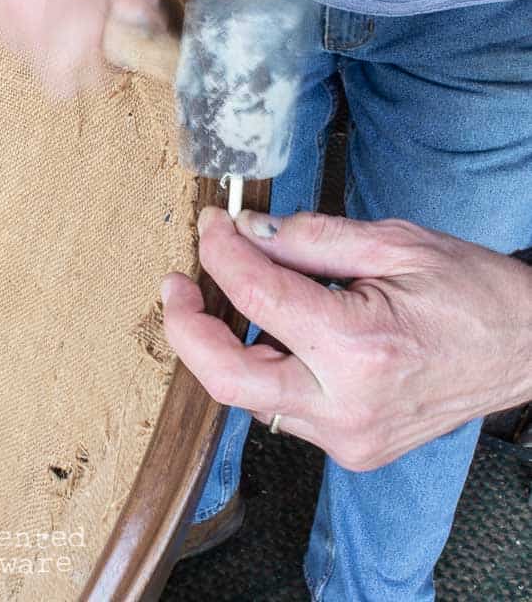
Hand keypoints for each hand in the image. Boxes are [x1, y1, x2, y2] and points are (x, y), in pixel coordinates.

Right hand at [0, 0, 183, 96]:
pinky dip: (21, 26)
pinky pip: (7, 39)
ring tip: (59, 4)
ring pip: (32, 60)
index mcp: (77, 5)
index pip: (89, 78)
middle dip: (76, 62)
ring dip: (48, 43)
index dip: (104, 71)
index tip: (110, 56)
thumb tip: (147, 35)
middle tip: (86, 33)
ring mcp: (3, 15)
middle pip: (58, 78)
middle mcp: (35, 16)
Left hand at [162, 207, 531, 469]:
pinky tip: (269, 331)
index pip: (256, 296)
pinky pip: (283, 408)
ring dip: (224, 347)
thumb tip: (246, 232)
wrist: (527, 349)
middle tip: (176, 285)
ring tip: (223, 297)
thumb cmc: (474, 291)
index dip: (220, 253)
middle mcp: (347, 406)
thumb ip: (309, 238)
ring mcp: (348, 438)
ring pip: (250, 397)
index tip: (211, 226)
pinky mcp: (352, 447)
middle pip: (228, 378)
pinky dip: (264, 366)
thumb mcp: (394, 243)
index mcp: (360, 346)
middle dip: (186, 329)